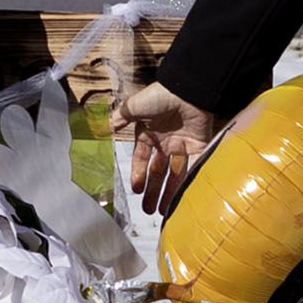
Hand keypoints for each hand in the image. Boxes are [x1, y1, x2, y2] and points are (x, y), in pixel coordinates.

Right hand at [119, 79, 223, 215]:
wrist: (186, 91)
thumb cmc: (159, 97)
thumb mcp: (134, 107)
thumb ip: (119, 119)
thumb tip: (103, 128)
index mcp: (148, 134)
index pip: (142, 160)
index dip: (138, 175)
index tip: (135, 190)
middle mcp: (165, 143)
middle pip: (158, 172)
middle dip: (152, 191)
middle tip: (148, 210)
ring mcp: (182, 146)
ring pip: (175, 174)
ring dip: (169, 193)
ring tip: (163, 211)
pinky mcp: (199, 147)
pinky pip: (193, 167)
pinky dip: (188, 182)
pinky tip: (183, 197)